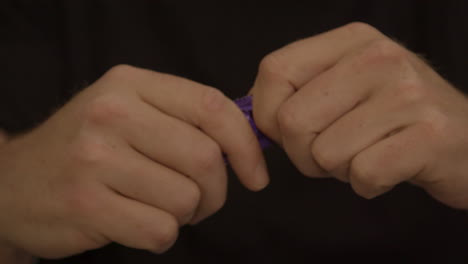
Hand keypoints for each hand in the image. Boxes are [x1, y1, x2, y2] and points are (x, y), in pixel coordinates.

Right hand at [0, 65, 267, 258]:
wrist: (14, 183)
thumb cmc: (86, 148)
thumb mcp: (129, 112)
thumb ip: (184, 119)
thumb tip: (247, 144)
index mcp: (131, 84)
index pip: (212, 107)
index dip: (246, 145)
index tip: (256, 174)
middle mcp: (112, 113)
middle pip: (206, 159)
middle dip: (216, 191)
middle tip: (199, 199)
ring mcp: (96, 159)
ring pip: (186, 200)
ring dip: (185, 214)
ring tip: (157, 206)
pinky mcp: (86, 204)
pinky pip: (161, 230)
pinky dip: (161, 234)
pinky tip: (136, 220)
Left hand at [251, 22, 467, 207]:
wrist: (466, 140)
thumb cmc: (393, 118)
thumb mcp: (346, 86)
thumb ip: (297, 93)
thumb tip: (251, 117)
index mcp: (351, 41)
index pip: (275, 71)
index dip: (265, 114)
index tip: (283, 132)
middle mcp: (379, 58)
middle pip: (292, 121)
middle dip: (304, 153)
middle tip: (335, 150)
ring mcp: (407, 94)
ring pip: (324, 154)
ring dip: (339, 169)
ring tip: (369, 152)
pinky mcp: (429, 136)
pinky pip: (362, 175)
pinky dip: (367, 184)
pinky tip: (390, 167)